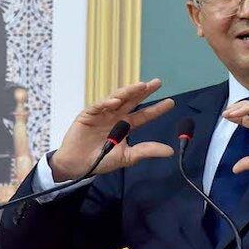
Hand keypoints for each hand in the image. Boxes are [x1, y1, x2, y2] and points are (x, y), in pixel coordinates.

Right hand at [50, 78, 175, 181]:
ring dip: (128, 91)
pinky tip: (116, 101)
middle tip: (157, 82)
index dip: (157, 109)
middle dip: (144, 91)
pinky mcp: (89, 114)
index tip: (171, 102)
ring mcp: (103, 113)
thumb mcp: (127, 156)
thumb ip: (146, 151)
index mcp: (126, 125)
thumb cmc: (101, 160)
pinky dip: (107, 102)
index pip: (144, 115)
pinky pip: (99, 105)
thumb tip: (170, 151)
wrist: (77, 165)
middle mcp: (116, 116)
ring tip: (141, 86)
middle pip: (133, 100)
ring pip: (118, 98)